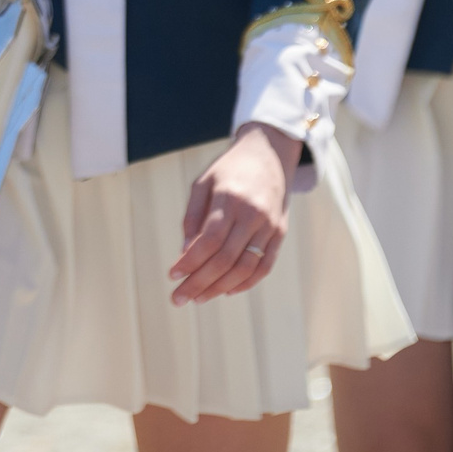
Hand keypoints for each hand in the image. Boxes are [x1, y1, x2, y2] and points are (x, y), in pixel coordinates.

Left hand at [168, 122, 296, 305]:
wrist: (269, 154)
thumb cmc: (229, 170)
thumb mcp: (203, 183)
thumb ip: (193, 216)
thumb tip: (185, 252)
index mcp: (229, 199)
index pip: (208, 241)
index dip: (190, 262)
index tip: (172, 276)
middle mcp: (252, 214)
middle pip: (225, 259)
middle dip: (200, 282)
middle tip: (179, 297)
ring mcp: (269, 225)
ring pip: (245, 267)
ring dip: (220, 287)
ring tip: (200, 297)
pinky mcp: (280, 233)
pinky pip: (265, 266)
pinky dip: (246, 283)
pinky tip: (227, 290)